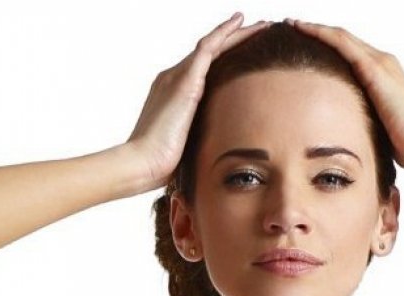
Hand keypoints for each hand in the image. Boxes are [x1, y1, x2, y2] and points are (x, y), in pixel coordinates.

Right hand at [125, 13, 269, 190]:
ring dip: (237, 33)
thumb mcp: (185, 149)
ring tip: (261, 24)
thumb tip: (216, 155)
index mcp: (173, 94)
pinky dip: (225, 32)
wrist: (142, 163)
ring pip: (212, 45)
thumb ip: (199, 141)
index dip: (223, 58)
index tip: (243, 53)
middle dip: (234, 39)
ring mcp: (177, 76)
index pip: (203, 69)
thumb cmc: (160, 165)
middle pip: (210, 52)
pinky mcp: (185, 80)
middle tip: (259, 29)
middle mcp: (173, 78)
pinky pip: (208, 47)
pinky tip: (242, 22)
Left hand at [285, 18, 403, 168]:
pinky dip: (322, 34)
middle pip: (343, 40)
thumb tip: (346, 138)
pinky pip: (343, 43)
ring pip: (341, 36)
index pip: (350, 54)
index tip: (305, 46)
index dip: (328, 47)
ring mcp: (378, 62)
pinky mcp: (374, 69)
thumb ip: (362, 123)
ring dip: (316, 28)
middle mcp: (379, 62)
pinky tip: (305, 29)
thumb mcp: (377, 129)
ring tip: (293, 23)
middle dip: (318, 32)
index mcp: (380, 76)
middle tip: (293, 26)